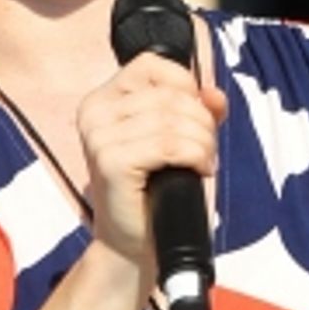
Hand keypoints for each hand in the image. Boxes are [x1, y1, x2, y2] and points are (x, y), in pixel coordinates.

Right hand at [77, 54, 226, 287]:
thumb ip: (196, 109)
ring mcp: (98, 137)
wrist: (134, 244)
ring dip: (202, 142)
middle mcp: (94, 113)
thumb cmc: (154, 192)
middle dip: (202, 122)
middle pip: (169, 94)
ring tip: (202, 163)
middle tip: (206, 152)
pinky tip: (198, 171)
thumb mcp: (177, 140)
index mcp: (102, 100)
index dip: (187, 86)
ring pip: (173, 119)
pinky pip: (169, 144)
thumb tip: (214, 94)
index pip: (153, 64)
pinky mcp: (111, 162)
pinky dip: (194, 156)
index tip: (198, 117)